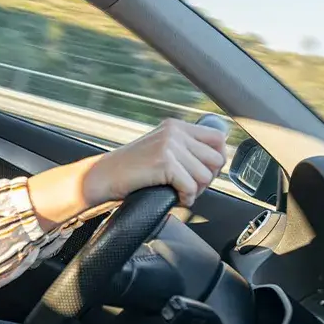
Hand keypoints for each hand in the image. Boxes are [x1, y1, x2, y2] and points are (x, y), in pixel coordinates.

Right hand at [86, 118, 227, 206]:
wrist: (105, 176)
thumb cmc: (132, 169)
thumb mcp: (161, 149)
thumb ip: (184, 148)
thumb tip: (217, 160)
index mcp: (176, 126)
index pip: (217, 138)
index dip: (217, 159)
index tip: (206, 173)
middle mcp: (174, 132)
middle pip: (215, 159)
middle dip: (207, 179)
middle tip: (191, 187)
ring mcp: (169, 146)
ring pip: (204, 176)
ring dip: (196, 190)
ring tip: (181, 192)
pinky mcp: (164, 162)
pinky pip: (191, 187)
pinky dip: (186, 198)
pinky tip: (176, 198)